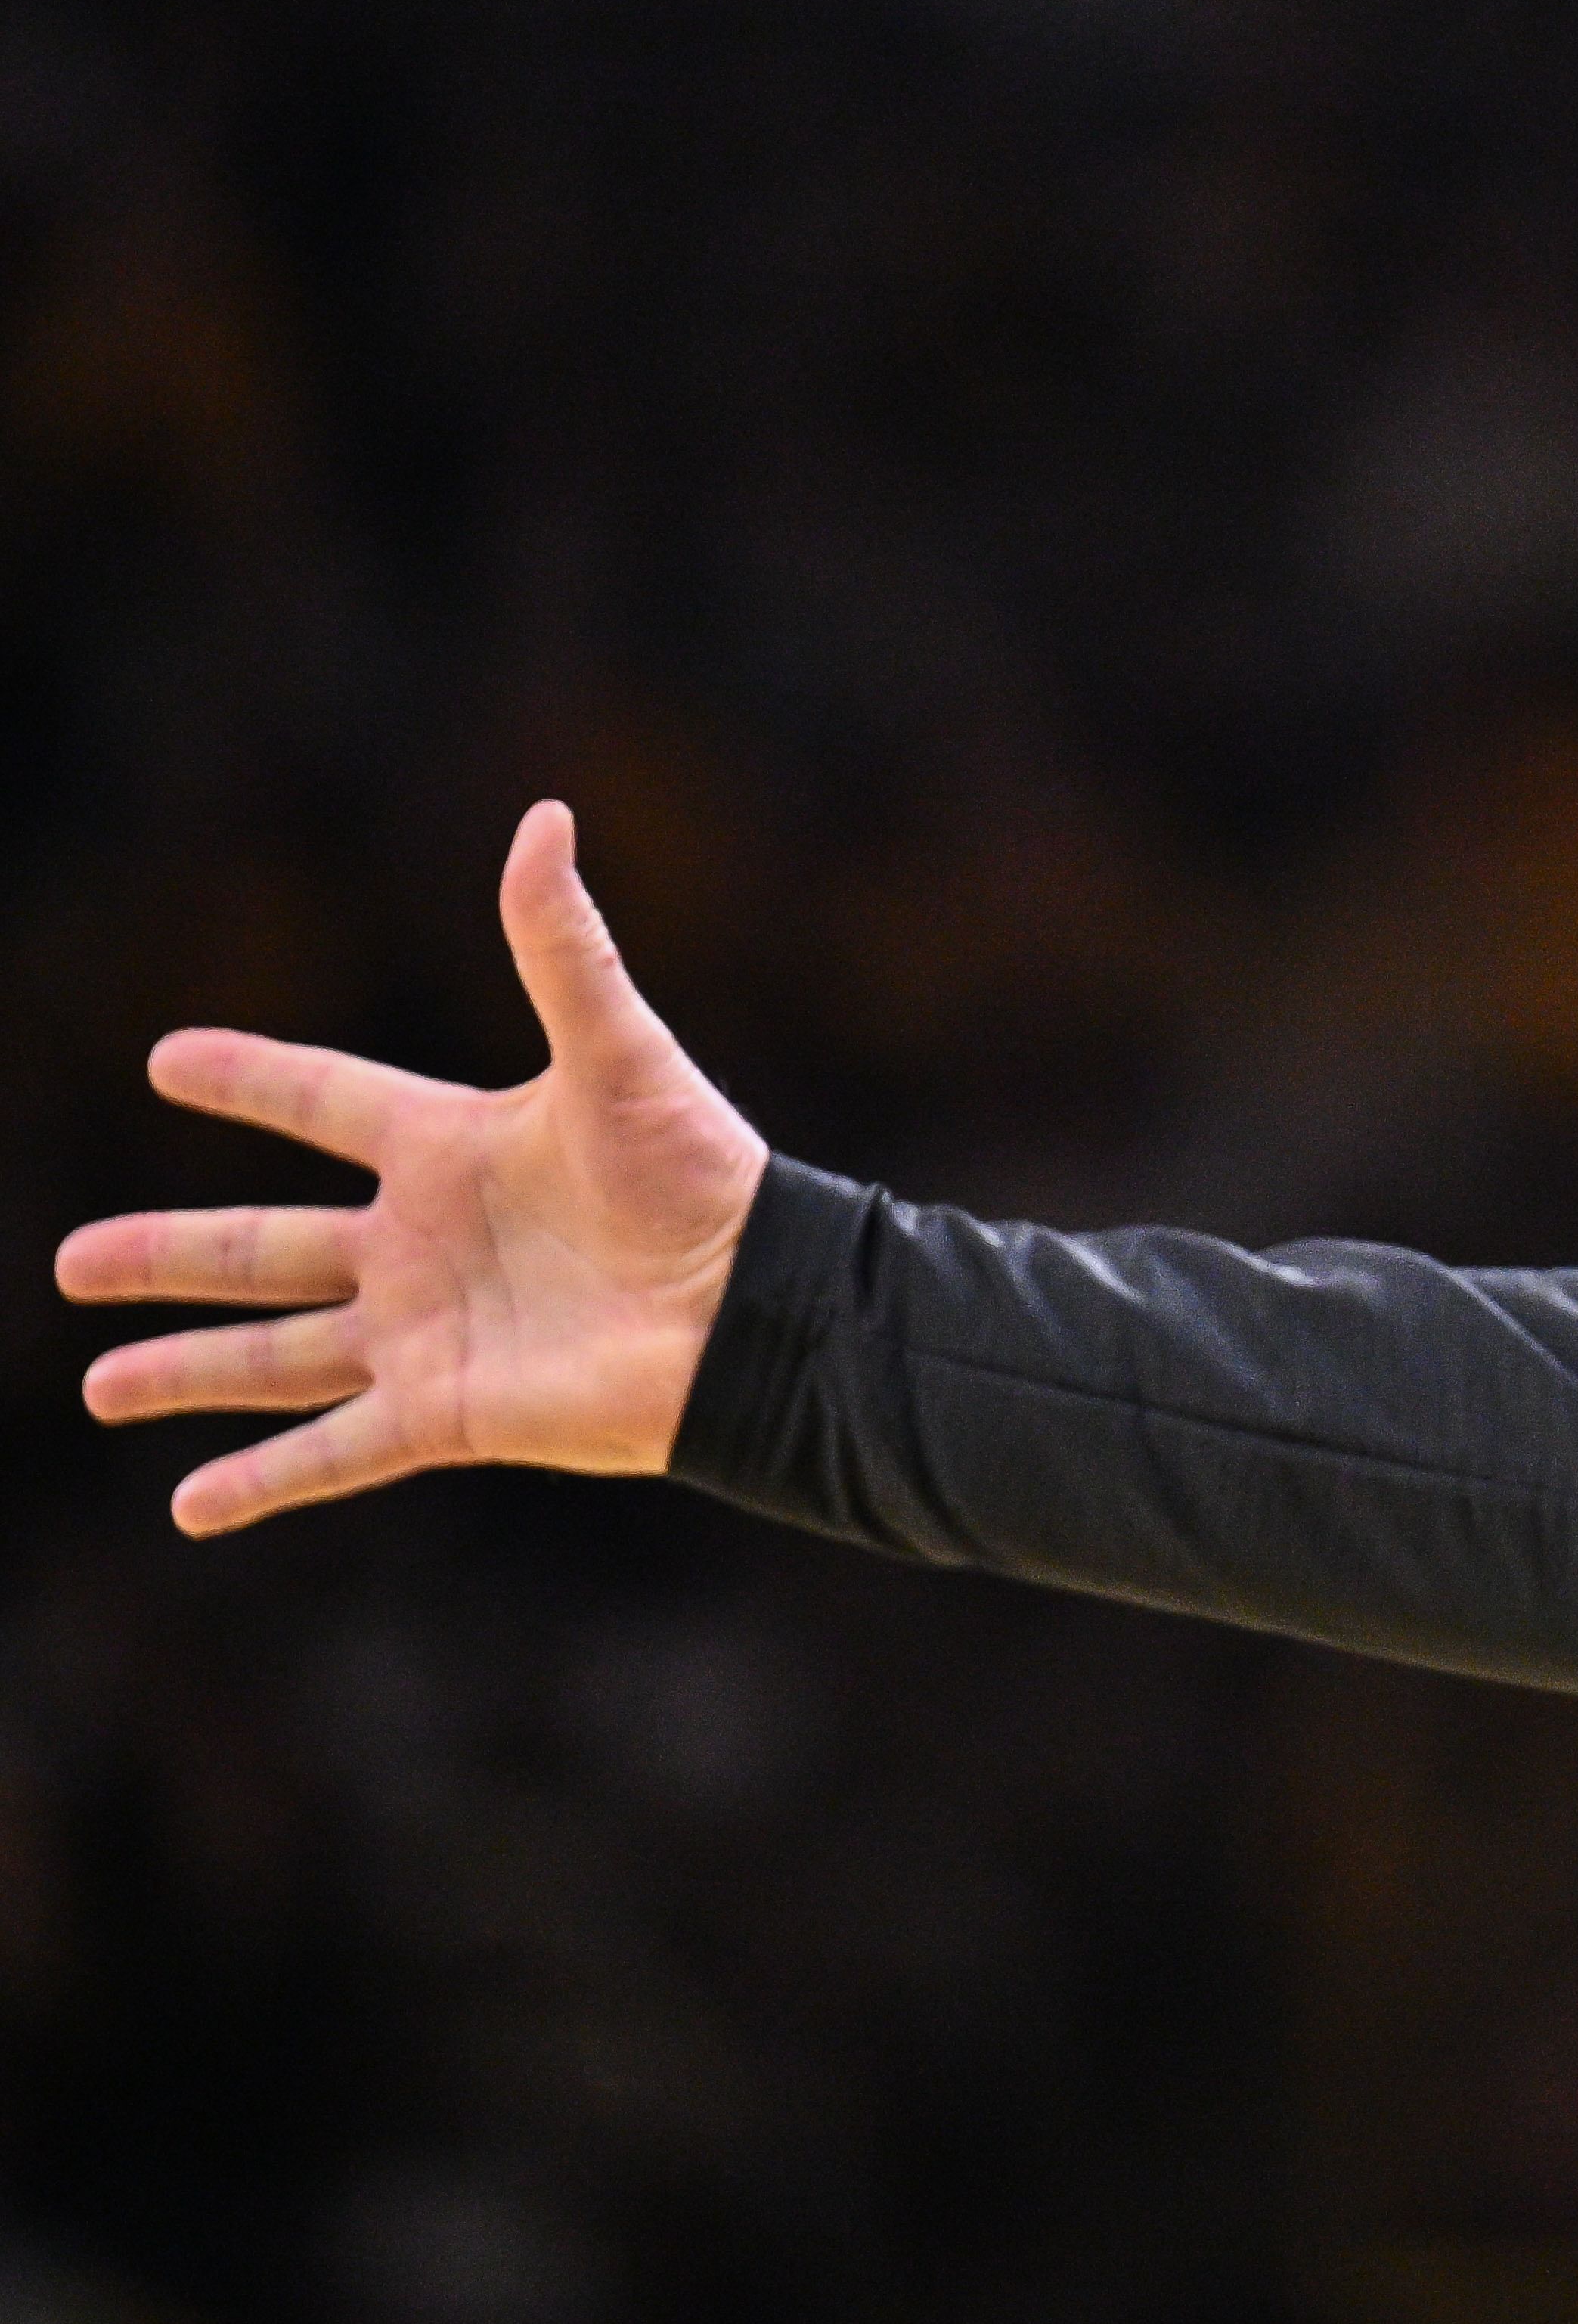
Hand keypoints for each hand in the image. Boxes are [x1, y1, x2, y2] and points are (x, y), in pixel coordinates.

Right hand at [58, 803, 769, 1535]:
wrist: (762, 1305)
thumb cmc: (701, 1176)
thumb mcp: (619, 1054)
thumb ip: (562, 947)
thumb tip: (543, 816)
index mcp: (451, 1149)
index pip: (322, 1101)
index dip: (250, 1080)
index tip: (168, 1060)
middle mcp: (423, 1244)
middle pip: (264, 1245)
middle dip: (167, 1254)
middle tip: (71, 1264)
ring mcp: (427, 1334)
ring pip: (276, 1355)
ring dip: (186, 1370)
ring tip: (98, 1386)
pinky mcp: (449, 1413)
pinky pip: (335, 1452)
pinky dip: (264, 1481)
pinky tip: (190, 1506)